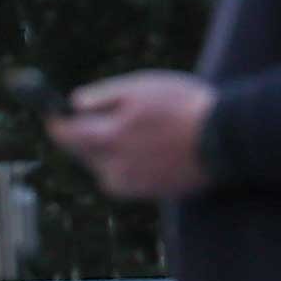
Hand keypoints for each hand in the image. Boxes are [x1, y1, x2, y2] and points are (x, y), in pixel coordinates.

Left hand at [48, 71, 216, 200]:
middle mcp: (112, 167)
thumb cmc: (184, 106)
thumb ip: (102, 96)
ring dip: (110, 149)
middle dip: (86, 134)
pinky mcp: (147, 193)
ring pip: (104, 165)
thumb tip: (73, 104)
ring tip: (142, 130)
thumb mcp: (142, 87)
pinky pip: (124, 176)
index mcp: (107, 138)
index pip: (65, 134)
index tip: (54, 113)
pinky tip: (153, 147)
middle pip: (83, 152)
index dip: (57, 121)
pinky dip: (129, 162)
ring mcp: (130, 184)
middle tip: (105, 116)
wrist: (226, 139)